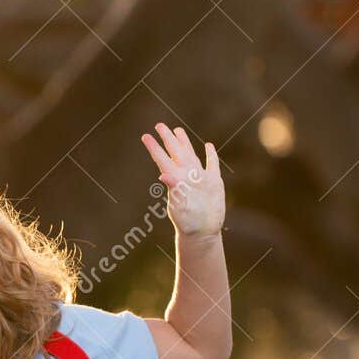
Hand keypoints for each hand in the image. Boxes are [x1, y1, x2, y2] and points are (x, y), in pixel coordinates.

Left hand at [141, 123, 224, 237]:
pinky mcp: (213, 182)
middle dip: (168, 139)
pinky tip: (208, 146)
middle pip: (176, 152)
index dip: (154, 147)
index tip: (145, 136)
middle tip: (159, 125)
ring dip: (184, 143)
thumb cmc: (188, 222)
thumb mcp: (179, 205)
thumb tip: (163, 175)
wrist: (203, 233)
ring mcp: (200, 178)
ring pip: (191, 155)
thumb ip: (173, 188)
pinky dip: (211, 155)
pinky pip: (212, 165)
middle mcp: (186, 175)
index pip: (162, 159)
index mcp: (176, 179)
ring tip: (178, 130)